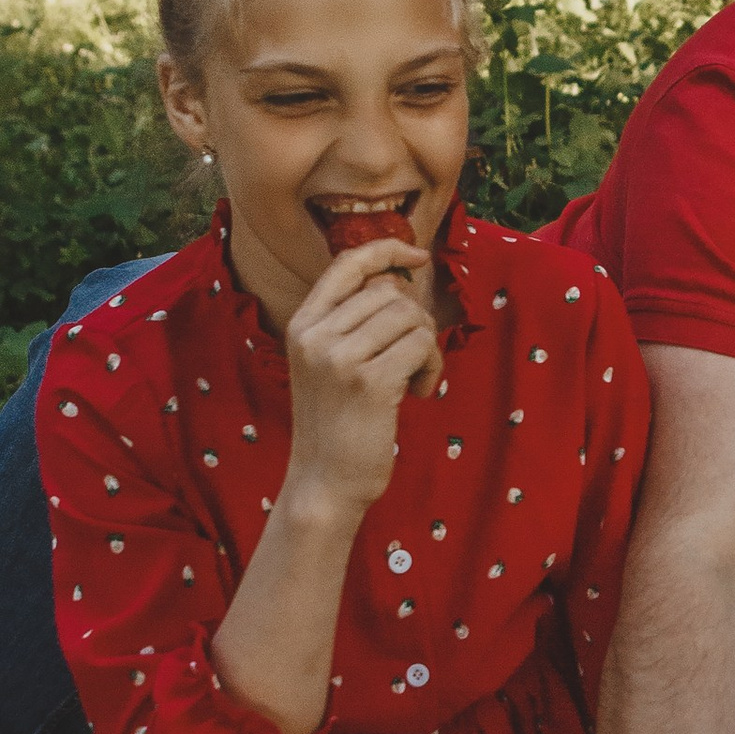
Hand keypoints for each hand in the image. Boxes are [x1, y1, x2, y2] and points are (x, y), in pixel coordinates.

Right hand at [282, 240, 440, 514]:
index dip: (386, 249)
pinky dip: (432, 368)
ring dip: (426, 347)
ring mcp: (340, 357)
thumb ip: (351, 323)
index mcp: (302, 325)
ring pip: (412, 316)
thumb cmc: (338, 425)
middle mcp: (316, 335)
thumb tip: (398, 283)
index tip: (418, 256)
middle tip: (411, 361)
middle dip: (415, 322)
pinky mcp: (370, 382)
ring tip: (413, 381)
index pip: (347, 264)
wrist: (324, 483)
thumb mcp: (327, 365)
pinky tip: (418, 394)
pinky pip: (423, 345)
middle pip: (391, 293)